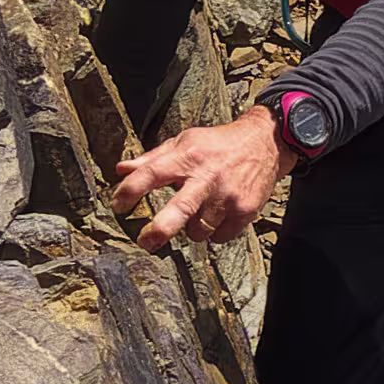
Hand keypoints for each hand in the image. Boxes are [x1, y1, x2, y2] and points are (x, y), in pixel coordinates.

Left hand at [110, 110, 287, 251]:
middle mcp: (208, 177)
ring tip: (198, 212)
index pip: (152, 173)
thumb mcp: (184, 141)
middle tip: (145, 242)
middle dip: (160, 229)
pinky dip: (214, 232)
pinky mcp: (246, 210)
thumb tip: (121, 169)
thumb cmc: (218, 144)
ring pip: (198, 230)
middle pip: (180, 209)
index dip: (130, 191)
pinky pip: (220, 237)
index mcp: (189, 156)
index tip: (118, 205)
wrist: (266, 142)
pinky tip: (218, 216)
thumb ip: (152, 158)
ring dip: (191, 228)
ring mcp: (229, 196)